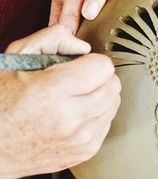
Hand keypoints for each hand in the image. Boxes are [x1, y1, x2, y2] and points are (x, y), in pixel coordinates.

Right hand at [0, 26, 120, 177]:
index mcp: (52, 91)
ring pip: (113, 104)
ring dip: (101, 95)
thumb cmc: (0, 102)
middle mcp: (69, 118)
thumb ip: (52, 39)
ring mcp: (79, 139)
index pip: (104, 67)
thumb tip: (82, 46)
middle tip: (80, 79)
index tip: (82, 64)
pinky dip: (98, 114)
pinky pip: (108, 122)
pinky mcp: (85, 152)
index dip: (92, 61)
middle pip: (112, 85)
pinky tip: (78, 113)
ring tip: (78, 96)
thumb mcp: (16, 58)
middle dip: (99, 77)